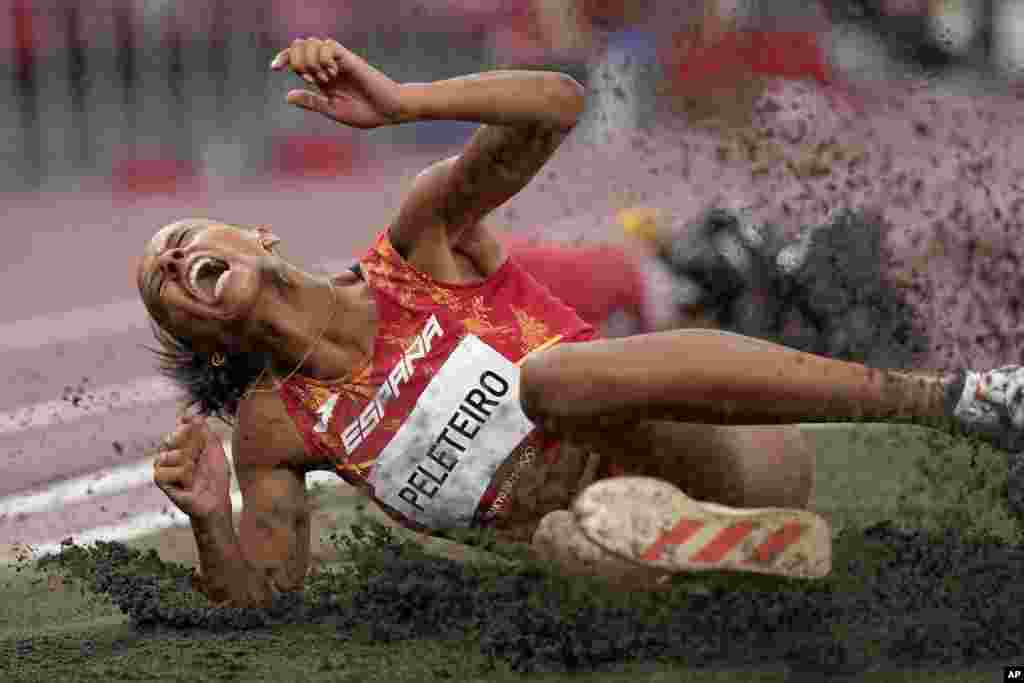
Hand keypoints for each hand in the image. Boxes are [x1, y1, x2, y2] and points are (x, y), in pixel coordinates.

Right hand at [153, 414, 231, 519]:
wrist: (215, 500)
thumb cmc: (216, 476)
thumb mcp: (214, 448)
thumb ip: (203, 430)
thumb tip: (190, 415)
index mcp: (185, 445)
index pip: (179, 429)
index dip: (187, 430)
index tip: (196, 438)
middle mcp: (172, 454)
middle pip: (170, 438)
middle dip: (187, 447)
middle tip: (197, 459)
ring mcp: (166, 467)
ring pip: (165, 452)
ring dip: (184, 461)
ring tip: (193, 471)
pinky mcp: (161, 480)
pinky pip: (163, 469)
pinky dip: (179, 474)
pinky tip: (187, 482)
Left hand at [270, 37, 403, 128]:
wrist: (388, 110)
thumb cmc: (365, 112)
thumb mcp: (332, 109)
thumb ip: (312, 101)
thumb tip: (287, 95)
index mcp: (321, 77)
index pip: (295, 58)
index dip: (282, 58)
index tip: (273, 68)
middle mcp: (326, 65)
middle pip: (299, 45)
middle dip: (296, 61)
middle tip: (311, 80)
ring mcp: (337, 60)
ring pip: (311, 42)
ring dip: (310, 61)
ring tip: (325, 78)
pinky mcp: (349, 59)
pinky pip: (328, 46)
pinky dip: (324, 58)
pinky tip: (333, 72)